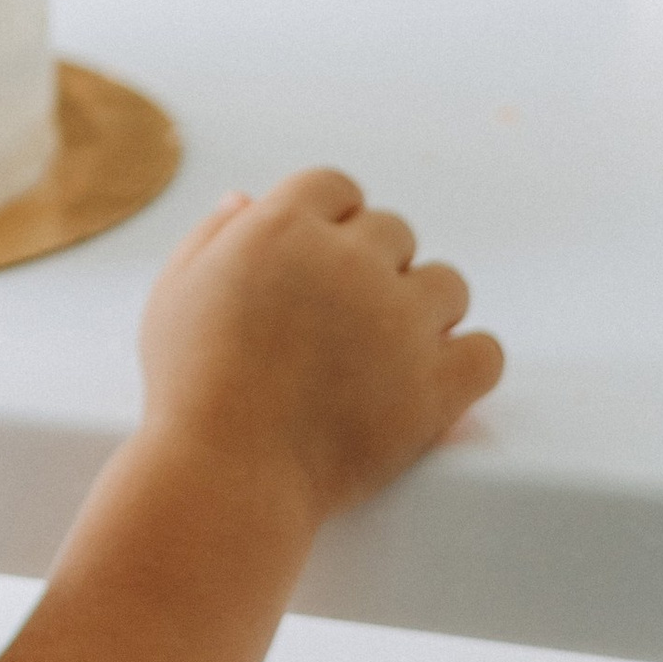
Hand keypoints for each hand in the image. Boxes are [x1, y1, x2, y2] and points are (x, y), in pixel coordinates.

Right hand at [136, 167, 501, 533]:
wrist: (225, 474)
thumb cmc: (189, 387)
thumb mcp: (176, 293)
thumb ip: (212, 235)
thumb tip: (247, 199)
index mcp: (283, 228)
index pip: (336, 187)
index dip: (328, 220)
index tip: (319, 263)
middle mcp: (349, 262)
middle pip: (394, 231)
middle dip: (372, 265)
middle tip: (344, 318)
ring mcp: (400, 322)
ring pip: (447, 284)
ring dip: (422, 309)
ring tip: (389, 351)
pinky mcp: (436, 386)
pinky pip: (487, 351)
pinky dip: (467, 362)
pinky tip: (436, 379)